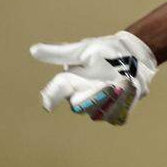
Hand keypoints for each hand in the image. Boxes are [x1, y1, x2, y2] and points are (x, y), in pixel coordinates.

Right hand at [30, 31, 156, 125]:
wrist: (134, 55)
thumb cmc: (105, 51)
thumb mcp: (84, 49)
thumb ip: (60, 53)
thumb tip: (33, 50)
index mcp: (70, 83)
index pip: (56, 92)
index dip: (51, 97)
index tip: (49, 102)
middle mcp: (82, 98)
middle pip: (80, 106)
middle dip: (95, 97)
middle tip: (110, 85)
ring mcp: (99, 108)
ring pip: (100, 113)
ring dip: (115, 99)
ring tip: (127, 81)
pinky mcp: (116, 112)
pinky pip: (118, 116)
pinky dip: (126, 103)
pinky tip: (134, 87)